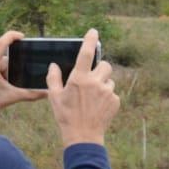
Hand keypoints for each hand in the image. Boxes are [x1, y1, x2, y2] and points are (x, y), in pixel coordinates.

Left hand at [0, 30, 50, 126]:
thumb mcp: (11, 97)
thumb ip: (31, 94)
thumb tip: (47, 92)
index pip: (1, 43)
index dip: (12, 36)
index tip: (22, 36)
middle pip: (2, 59)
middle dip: (9, 70)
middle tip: (8, 85)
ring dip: (2, 72)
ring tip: (0, 87)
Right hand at [46, 29, 119, 146]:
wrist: (83, 136)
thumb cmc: (65, 116)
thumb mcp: (54, 97)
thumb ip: (53, 78)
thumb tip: (54, 65)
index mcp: (79, 79)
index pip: (86, 54)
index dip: (90, 40)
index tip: (93, 31)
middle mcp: (95, 82)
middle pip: (105, 65)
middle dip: (99, 69)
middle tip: (91, 79)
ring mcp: (107, 92)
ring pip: (109, 80)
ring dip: (103, 84)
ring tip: (93, 98)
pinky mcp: (115, 101)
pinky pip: (112, 93)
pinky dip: (106, 97)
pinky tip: (97, 107)